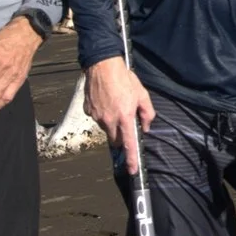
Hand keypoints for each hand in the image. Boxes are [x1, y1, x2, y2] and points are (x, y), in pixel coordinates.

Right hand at [85, 56, 155, 173]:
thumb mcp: (142, 94)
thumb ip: (147, 113)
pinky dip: (102, 114)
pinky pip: (97, 118)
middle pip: (115, 140)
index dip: (131, 159)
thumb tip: (146, 127)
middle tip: (125, 122)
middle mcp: (109, 120)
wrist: (102, 65)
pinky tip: (105, 101)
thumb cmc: (124, 78)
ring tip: (115, 105)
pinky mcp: (88, 111)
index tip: (133, 170)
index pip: (129, 144)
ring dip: (111, 123)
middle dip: (121, 136)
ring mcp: (97, 116)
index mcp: (124, 117)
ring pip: (106, 129)